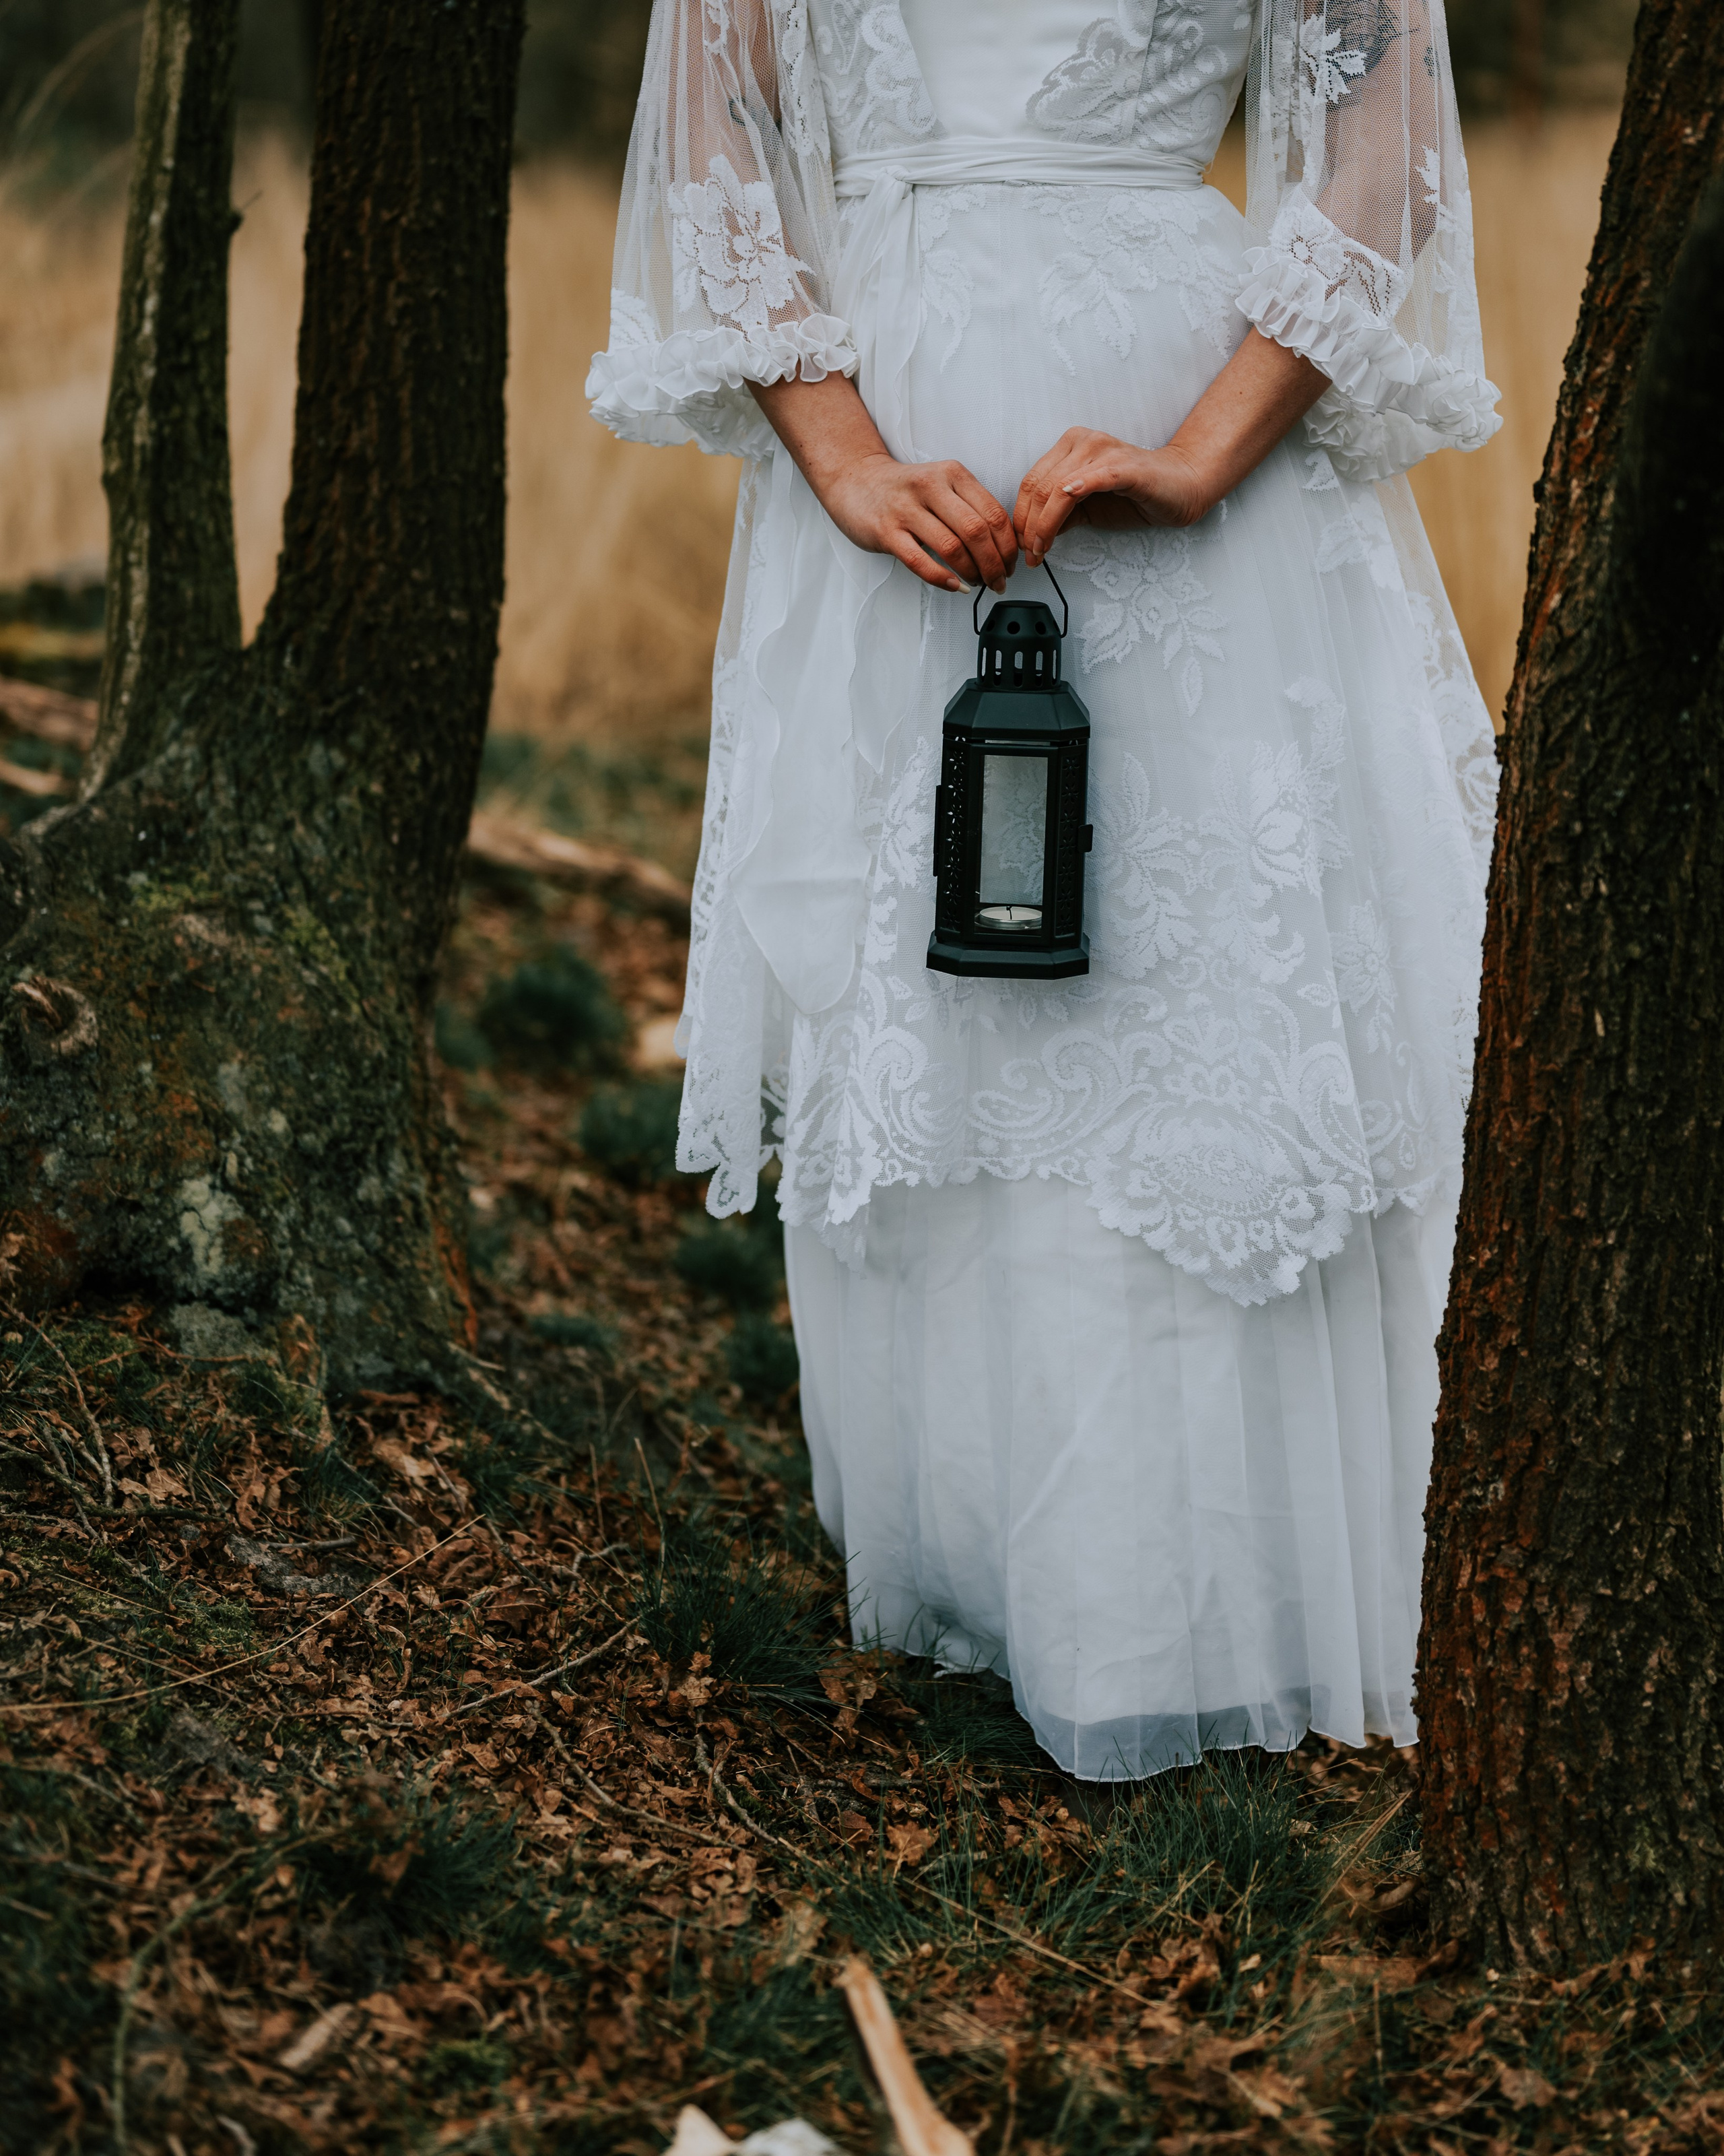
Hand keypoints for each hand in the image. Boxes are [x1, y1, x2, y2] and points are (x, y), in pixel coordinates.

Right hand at [815, 450, 1018, 594]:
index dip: (1008, 546)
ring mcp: (906, 509)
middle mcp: (931, 487)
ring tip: (977, 584)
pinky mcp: (885, 531)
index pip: (993, 513)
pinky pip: (920, 561)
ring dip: (972, 573)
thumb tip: (1001, 547)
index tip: (1011, 564)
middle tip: (998, 581)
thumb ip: (969, 507)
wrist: (855, 480)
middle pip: (977, 532)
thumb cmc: (904, 490)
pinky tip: (953, 586)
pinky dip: (941, 579)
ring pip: (952, 547)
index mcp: (952, 474)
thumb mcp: (942, 485)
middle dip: (994, 564)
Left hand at [1013, 429, 1214, 565]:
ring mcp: (1103, 451)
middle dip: (1029, 526)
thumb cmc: (1136, 496)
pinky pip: (1092, 479)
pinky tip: (1063, 513)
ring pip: (1058, 488)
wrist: (1181, 487)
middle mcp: (1084, 442)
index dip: (1021, 517)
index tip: (1023, 545)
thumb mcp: (1087, 509)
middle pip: (1040, 486)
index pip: (1032, 482)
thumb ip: (1060, 516)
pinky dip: (1073, 496)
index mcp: (1071, 447)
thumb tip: (1032, 535)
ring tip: (1042, 550)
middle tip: (1030, 554)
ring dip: (1045, 525)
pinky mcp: (1124, 467)